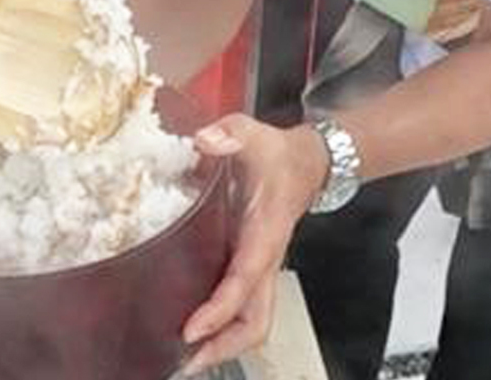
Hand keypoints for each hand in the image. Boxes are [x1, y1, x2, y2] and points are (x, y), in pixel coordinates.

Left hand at [180, 115, 328, 374]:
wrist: (306, 163)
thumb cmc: (276, 154)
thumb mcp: (253, 134)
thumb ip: (229, 133)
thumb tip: (203, 140)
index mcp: (265, 234)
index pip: (243, 280)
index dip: (219, 309)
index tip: (191, 329)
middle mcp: (265, 260)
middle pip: (256, 321)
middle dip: (224, 347)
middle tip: (184, 362)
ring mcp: (261, 269)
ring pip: (252, 322)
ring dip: (223, 345)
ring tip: (184, 360)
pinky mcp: (252, 270)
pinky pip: (242, 310)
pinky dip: (220, 328)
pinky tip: (191, 333)